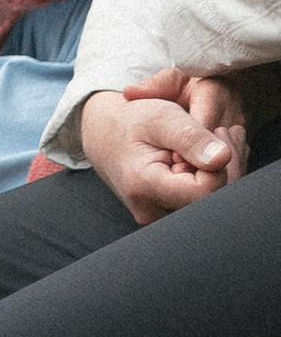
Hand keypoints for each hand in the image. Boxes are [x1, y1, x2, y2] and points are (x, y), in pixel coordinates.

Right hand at [81, 67, 244, 222]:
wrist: (106, 137)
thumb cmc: (132, 123)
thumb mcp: (160, 117)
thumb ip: (190, 137)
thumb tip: (221, 159)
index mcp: (143, 187)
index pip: (204, 191)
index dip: (217, 165)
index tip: (211, 135)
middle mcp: (152, 213)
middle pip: (214, 201)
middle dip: (229, 165)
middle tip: (222, 132)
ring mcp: (161, 219)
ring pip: (214, 203)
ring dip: (227, 170)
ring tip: (219, 138)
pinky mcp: (171, 216)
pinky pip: (205, 203)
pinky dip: (217, 178)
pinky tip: (214, 155)